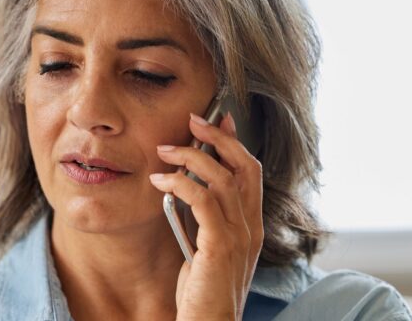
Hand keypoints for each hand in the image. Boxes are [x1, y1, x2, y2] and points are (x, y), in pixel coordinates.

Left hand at [149, 112, 263, 320]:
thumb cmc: (201, 291)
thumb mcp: (204, 247)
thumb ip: (202, 219)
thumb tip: (184, 185)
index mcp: (250, 225)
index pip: (251, 172)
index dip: (235, 142)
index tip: (218, 119)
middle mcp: (251, 227)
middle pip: (244, 166)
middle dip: (218, 137)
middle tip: (193, 120)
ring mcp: (239, 236)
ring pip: (222, 178)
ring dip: (191, 156)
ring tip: (164, 149)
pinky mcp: (220, 247)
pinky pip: (203, 201)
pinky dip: (181, 183)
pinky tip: (160, 181)